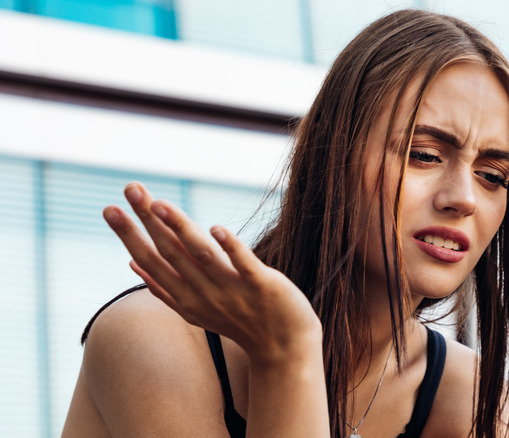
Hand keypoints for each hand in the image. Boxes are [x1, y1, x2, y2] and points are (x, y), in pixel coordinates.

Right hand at [103, 182, 321, 365]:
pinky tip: (216, 228)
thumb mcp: (194, 309)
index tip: (109, 208)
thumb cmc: (238, 321)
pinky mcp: (261, 285)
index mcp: (185, 297)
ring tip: (160, 203)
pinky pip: (242, 263)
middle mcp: (203, 294)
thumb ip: (164, 288)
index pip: (150, 261)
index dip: (129, 235)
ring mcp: (231, 290)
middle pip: (169, 252)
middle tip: (129, 188)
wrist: (283, 347)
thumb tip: (132, 262)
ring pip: (201, 254)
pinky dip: (230, 246)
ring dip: (180, 227)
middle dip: (145, 221)